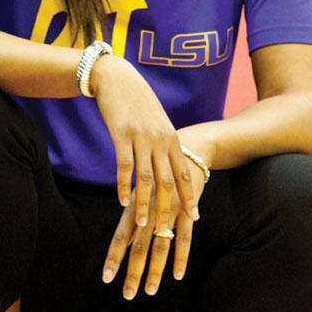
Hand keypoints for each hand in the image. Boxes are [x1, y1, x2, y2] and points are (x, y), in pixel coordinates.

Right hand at [90, 55, 198, 233]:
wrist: (117, 78)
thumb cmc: (138, 102)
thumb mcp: (158, 123)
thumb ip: (165, 144)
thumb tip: (170, 167)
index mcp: (172, 138)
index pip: (184, 173)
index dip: (189, 197)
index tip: (194, 217)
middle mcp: (160, 140)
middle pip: (167, 181)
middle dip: (169, 209)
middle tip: (168, 232)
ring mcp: (141, 138)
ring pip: (146, 178)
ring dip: (146, 204)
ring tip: (145, 225)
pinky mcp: (121, 135)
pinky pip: (124, 166)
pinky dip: (123, 186)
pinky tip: (122, 202)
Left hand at [102, 157, 207, 299]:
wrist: (188, 155)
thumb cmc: (160, 182)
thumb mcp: (143, 198)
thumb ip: (134, 222)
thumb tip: (122, 246)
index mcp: (135, 209)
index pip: (120, 238)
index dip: (114, 258)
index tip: (107, 278)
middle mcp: (149, 211)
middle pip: (139, 246)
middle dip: (133, 272)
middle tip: (128, 295)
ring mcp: (169, 212)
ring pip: (161, 245)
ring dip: (155, 270)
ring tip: (150, 291)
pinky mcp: (187, 212)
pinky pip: (184, 238)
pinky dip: (181, 257)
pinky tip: (178, 275)